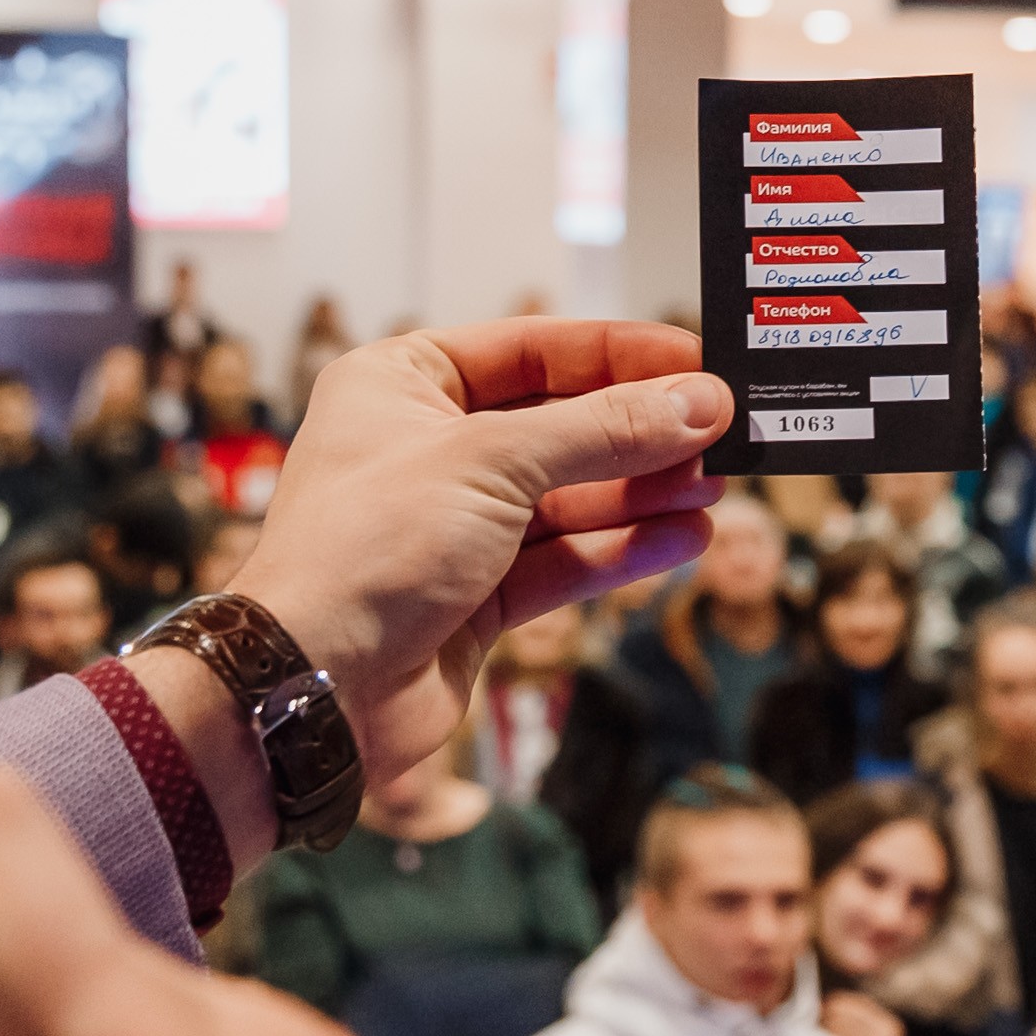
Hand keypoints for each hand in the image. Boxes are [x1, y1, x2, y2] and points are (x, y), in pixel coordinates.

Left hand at [231, 322, 729, 786]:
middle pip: (560, 425)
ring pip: (570, 496)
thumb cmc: (363, 551)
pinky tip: (682, 537)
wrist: (311, 684)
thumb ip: (604, 430)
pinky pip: (565, 559)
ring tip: (715, 488)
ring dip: (643, 492)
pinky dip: (623, 547)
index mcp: (403, 383)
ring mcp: (453, 525)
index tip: (698, 362)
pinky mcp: (475, 596)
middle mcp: (426, 447)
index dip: (620, 354)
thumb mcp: (493, 461)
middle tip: (724, 433)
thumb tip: (697, 401)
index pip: (533, 350)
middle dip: (642, 431)